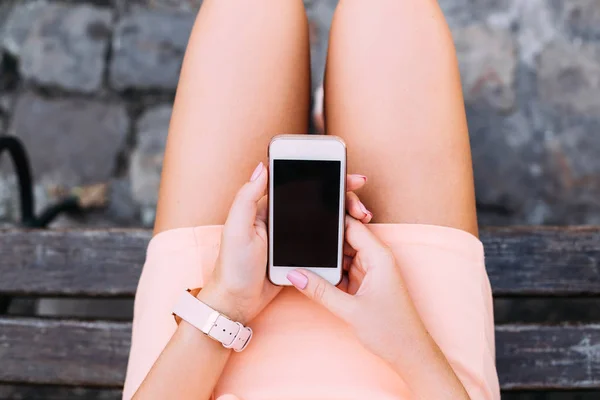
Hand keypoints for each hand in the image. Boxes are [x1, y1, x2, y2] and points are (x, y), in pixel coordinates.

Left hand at [199, 162, 371, 324]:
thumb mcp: (237, 228)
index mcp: (268, 208)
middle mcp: (283, 219)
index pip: (302, 185)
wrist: (237, 302)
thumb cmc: (232, 266)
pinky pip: (324, 243)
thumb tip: (262, 166)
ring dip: (346, 218)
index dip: (326, 179)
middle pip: (320, 201)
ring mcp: (293, 238)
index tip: (348, 177)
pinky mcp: (300, 256)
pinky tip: (353, 239)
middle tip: (360, 207)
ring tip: (362, 220)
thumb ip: (247, 197)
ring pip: (326, 221)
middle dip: (344, 198)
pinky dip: (340, 239)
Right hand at [286, 216, 469, 397]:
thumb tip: (294, 275)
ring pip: (342, 255)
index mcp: (379, 256)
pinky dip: (331, 274)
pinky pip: (344, 270)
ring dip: (326, 260)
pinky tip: (315, 278)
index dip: (331, 218)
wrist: (409, 353)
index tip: (308, 215)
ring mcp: (371, 270)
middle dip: (324, 241)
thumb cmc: (391, 330)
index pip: (351, 226)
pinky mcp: (366, 283)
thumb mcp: (350, 310)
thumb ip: (320, 291)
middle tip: (298, 242)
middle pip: (344, 239)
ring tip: (302, 261)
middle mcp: (376, 259)